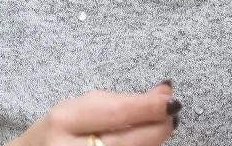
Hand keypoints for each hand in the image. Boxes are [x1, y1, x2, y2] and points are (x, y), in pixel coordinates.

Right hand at [11, 82, 178, 145]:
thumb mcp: (82, 108)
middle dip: (157, 129)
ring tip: (156, 129)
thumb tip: (166, 92)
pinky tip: (142, 144)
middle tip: (171, 116)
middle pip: (128, 142)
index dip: (149, 108)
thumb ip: (123, 100)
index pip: (116, 113)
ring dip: (150, 143)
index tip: (172, 101)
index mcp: (64, 120)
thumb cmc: (59, 131)